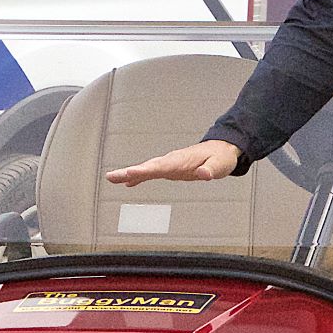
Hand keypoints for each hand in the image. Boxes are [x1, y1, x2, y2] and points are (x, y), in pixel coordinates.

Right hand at [106, 139, 240, 185]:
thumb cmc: (221, 157)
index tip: (130, 173)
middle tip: (111, 176)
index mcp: (181, 160)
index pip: (160, 167)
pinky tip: (128, 183)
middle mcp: (171, 161)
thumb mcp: (220, 165)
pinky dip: (139, 177)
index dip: (144, 171)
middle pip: (147, 167)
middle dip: (129, 171)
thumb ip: (211, 170)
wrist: (221, 149)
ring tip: (111, 178)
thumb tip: (204, 175)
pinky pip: (151, 173)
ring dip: (128, 173)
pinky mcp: (170, 168)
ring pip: (146, 169)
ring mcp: (169, 164)